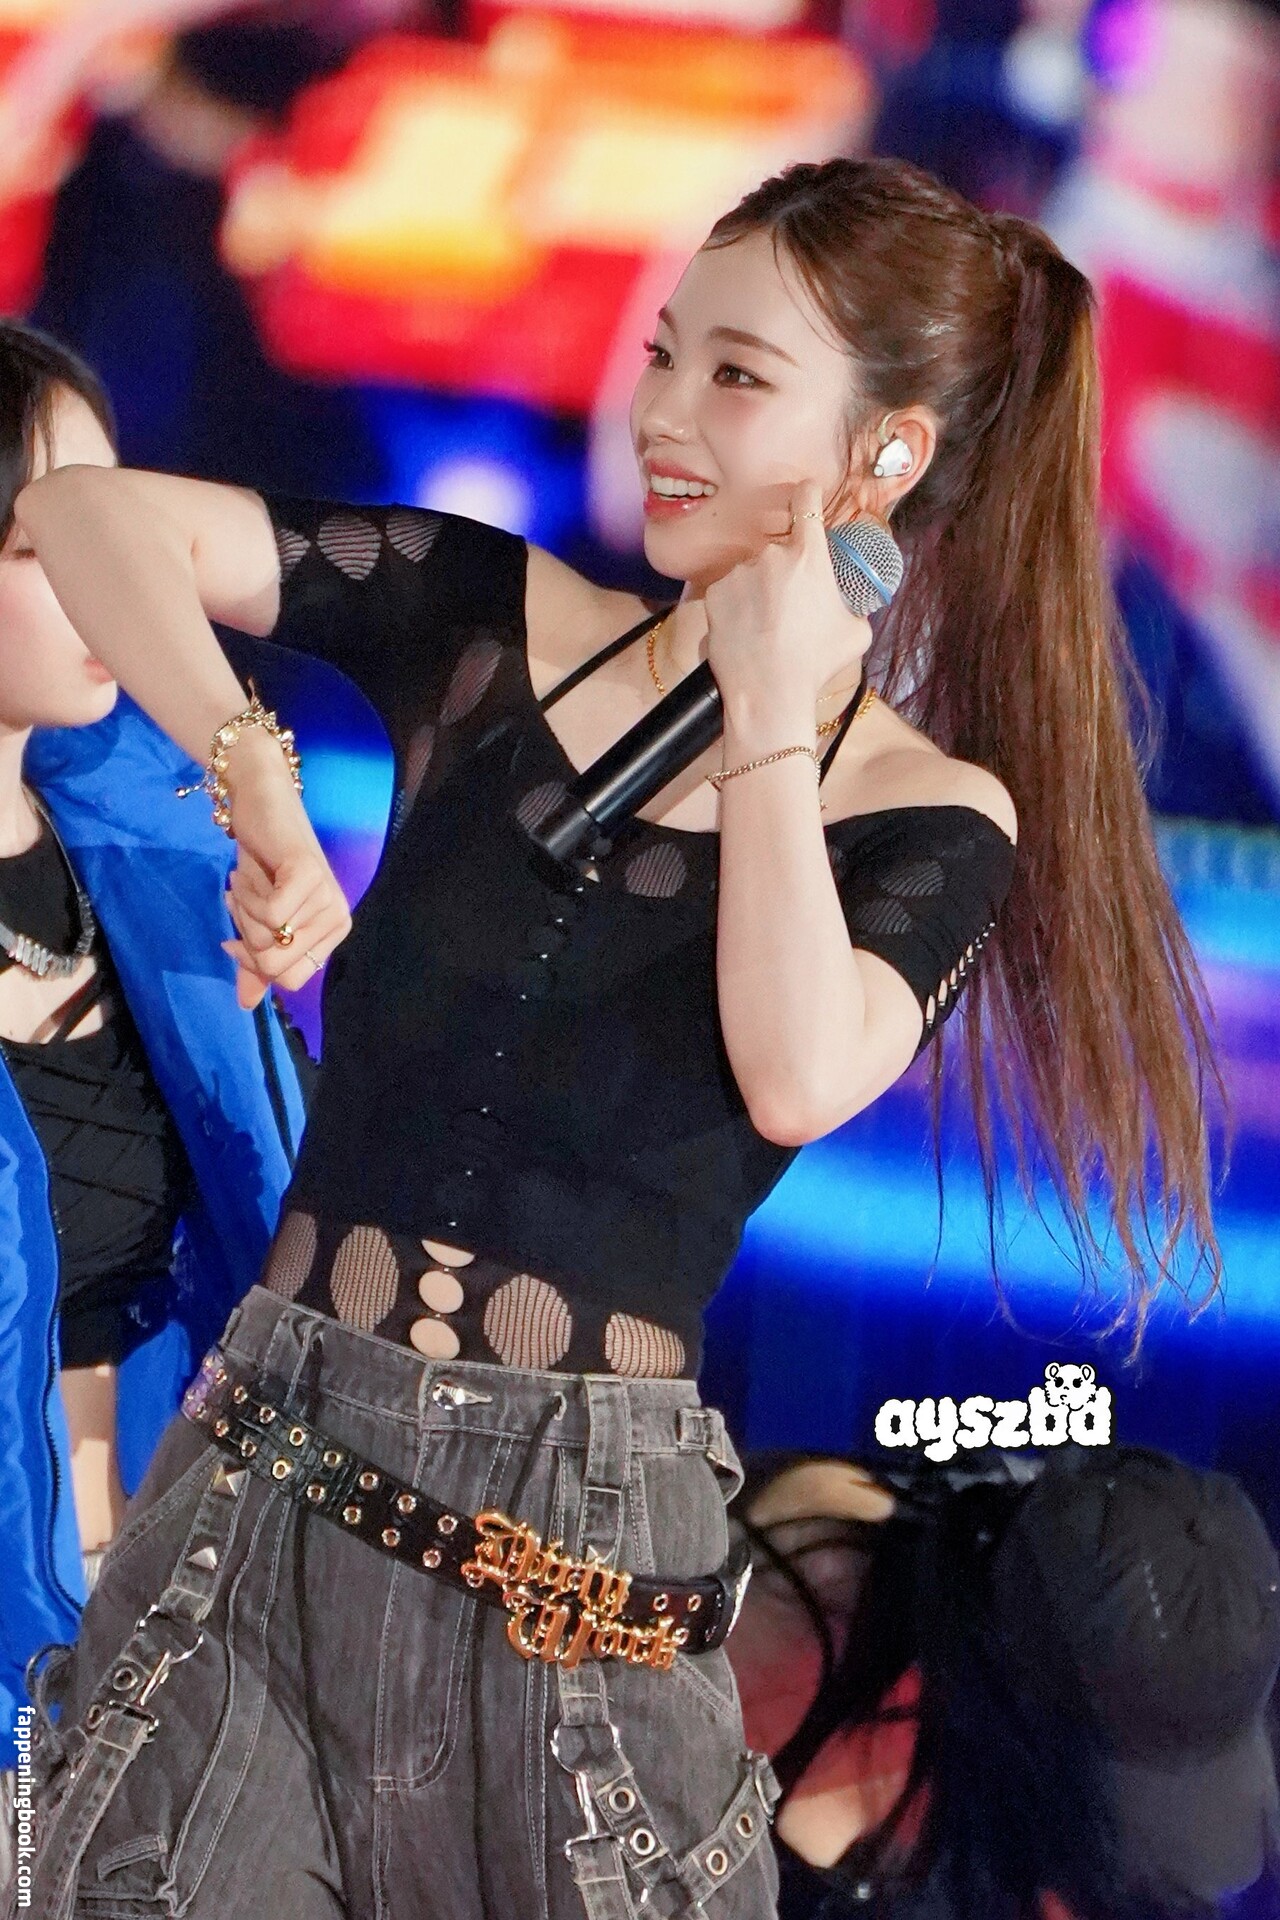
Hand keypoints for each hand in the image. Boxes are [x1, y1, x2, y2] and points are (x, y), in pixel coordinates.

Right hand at [218, 738, 351, 1009]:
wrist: (260, 808)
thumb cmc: (262, 865)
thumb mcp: (256, 920)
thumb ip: (255, 962)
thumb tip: (247, 1004)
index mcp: (331, 935)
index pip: (290, 981)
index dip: (256, 963)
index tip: (240, 935)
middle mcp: (337, 918)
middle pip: (277, 966)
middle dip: (246, 936)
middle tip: (246, 902)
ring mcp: (328, 897)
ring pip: (268, 939)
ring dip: (242, 910)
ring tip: (248, 881)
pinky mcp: (310, 875)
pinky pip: (270, 913)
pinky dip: (245, 895)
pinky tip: (247, 873)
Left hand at [702, 480, 871, 739]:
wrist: (767, 692)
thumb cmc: (816, 663)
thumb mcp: (856, 632)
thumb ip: (854, 606)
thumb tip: (855, 604)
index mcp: (808, 556)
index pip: (807, 500)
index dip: (807, 493)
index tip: (806, 494)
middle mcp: (770, 556)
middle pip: (779, 551)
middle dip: (785, 573)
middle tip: (790, 609)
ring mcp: (738, 574)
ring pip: (752, 574)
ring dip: (758, 592)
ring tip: (766, 630)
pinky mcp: (714, 595)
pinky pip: (729, 593)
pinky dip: (736, 608)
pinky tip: (745, 634)